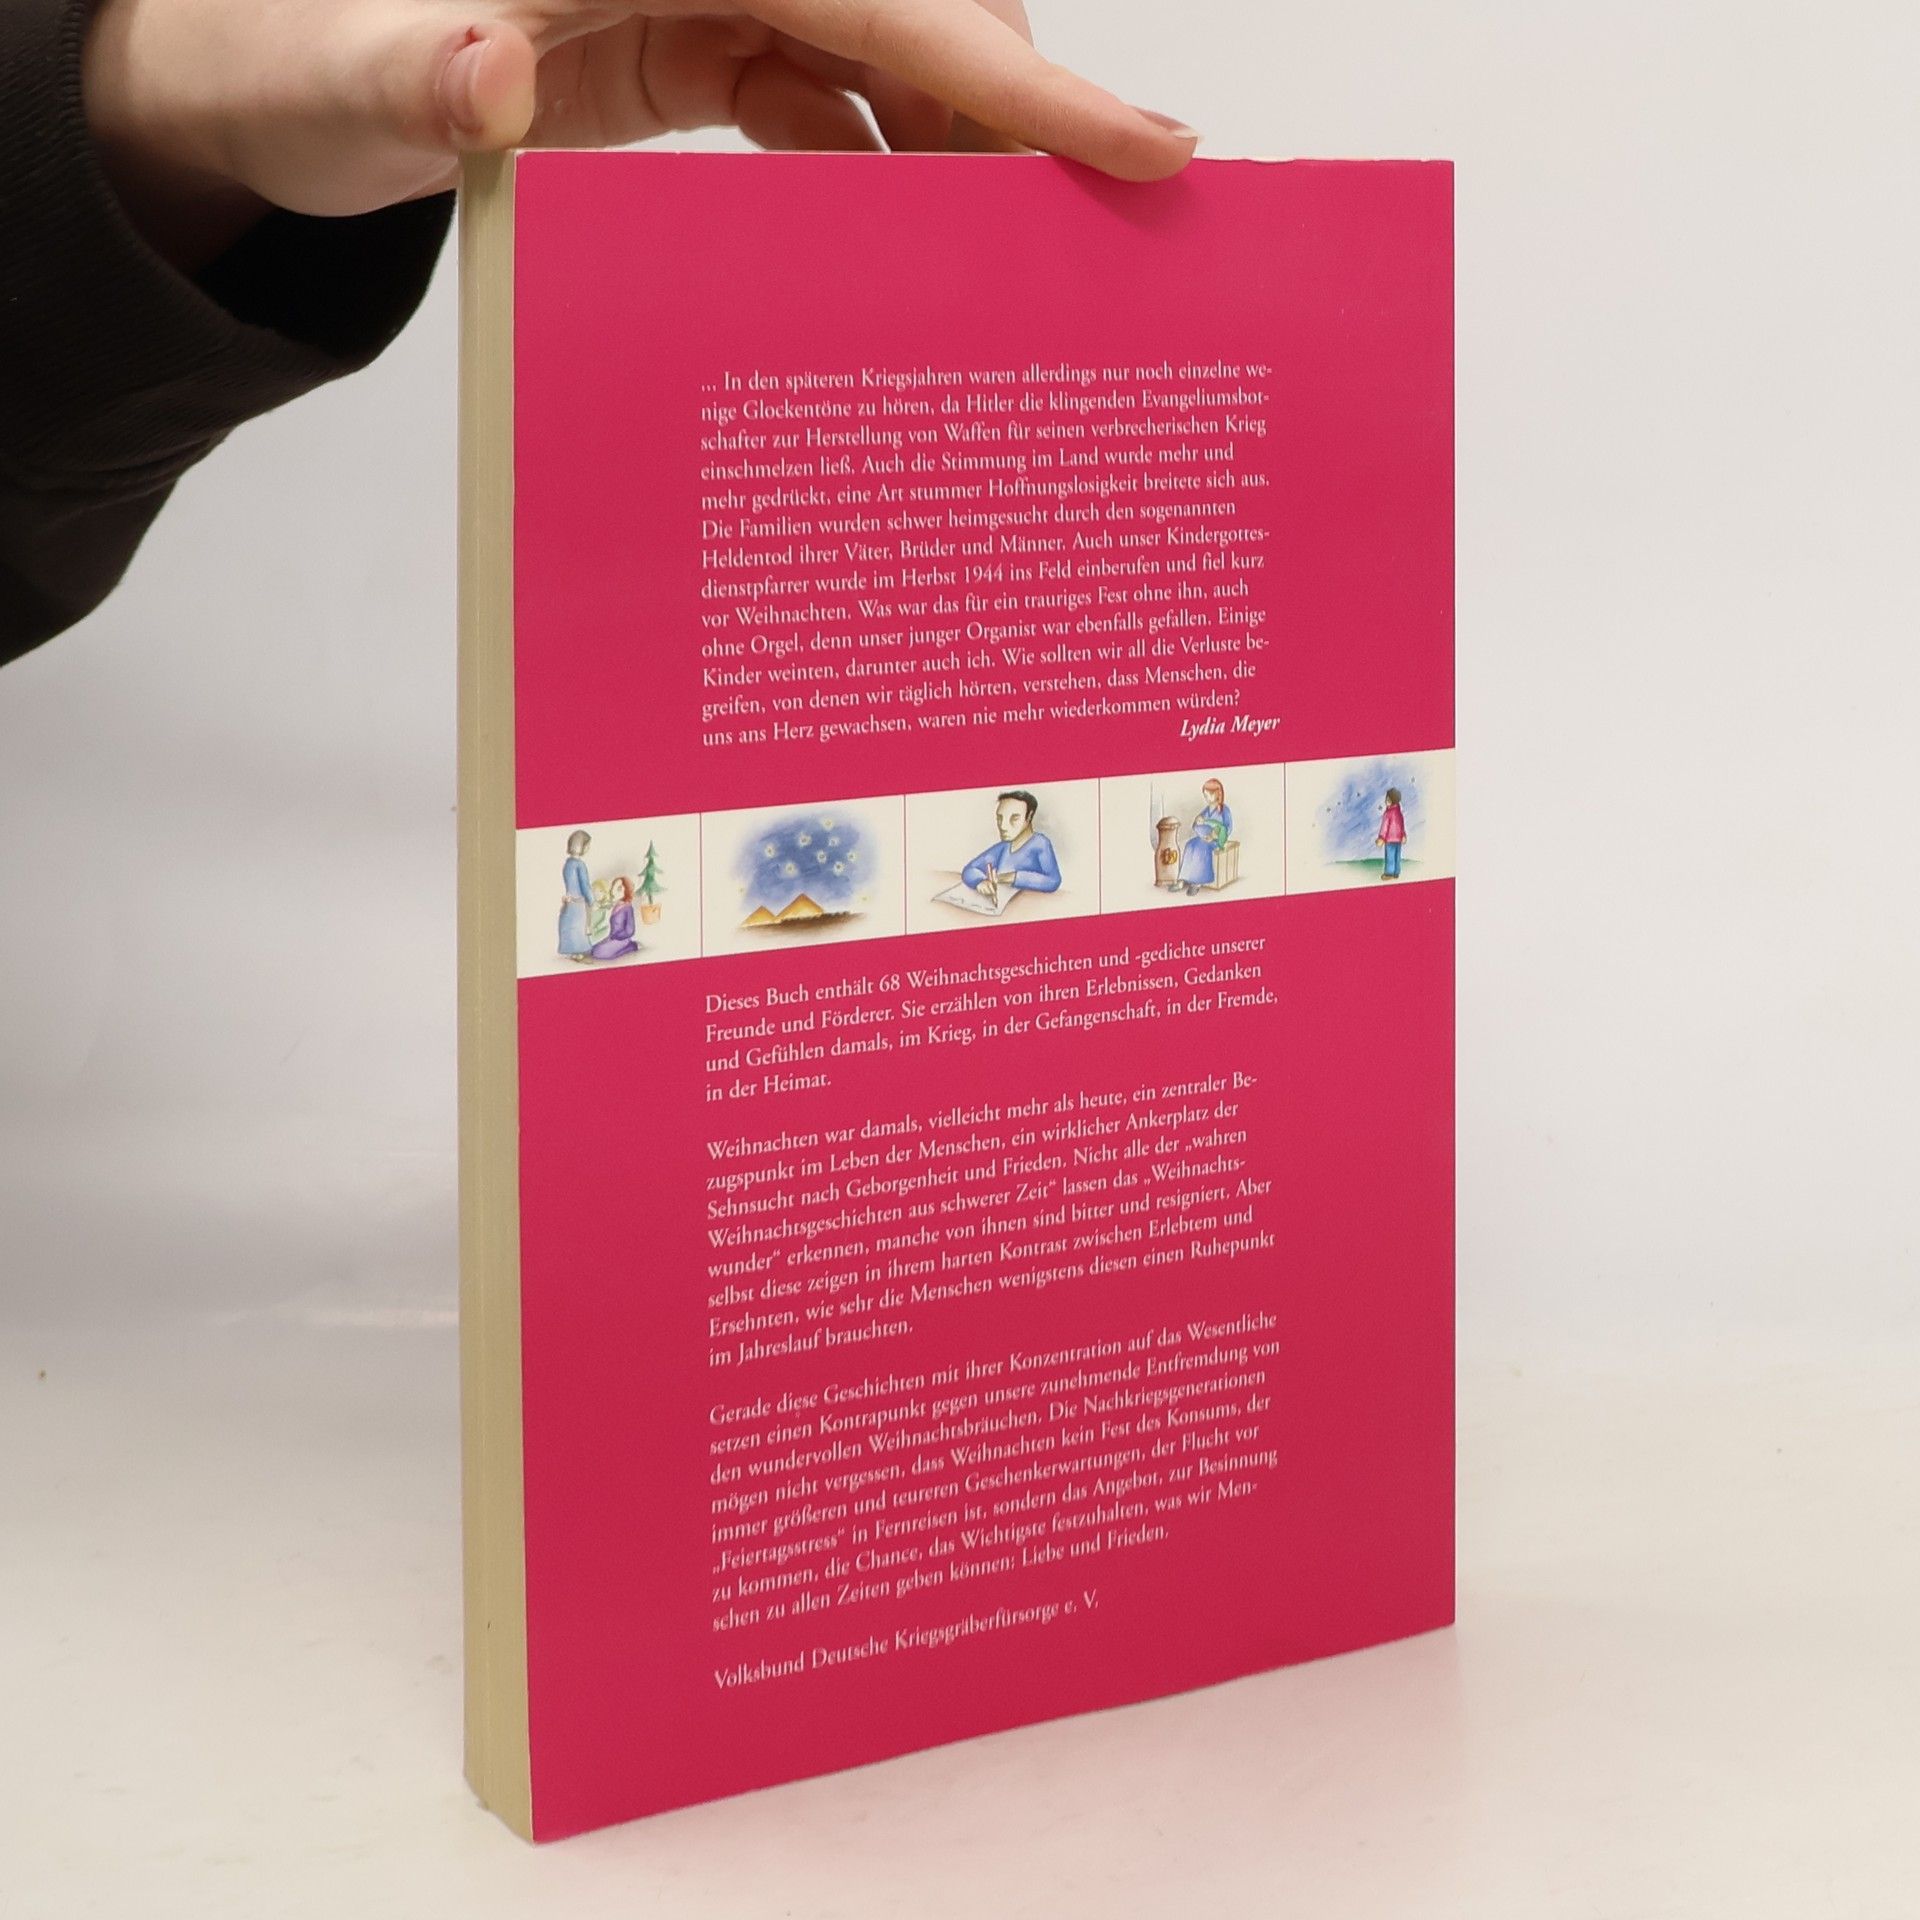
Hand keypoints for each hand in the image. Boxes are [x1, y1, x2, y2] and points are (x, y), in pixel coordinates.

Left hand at [83, 0, 1198, 267]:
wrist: (272, 69)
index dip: (1013, 69)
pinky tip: (903, 242)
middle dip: (1016, 113)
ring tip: (1019, 259)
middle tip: (1097, 236)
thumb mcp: (334, 74)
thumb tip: (477, 76)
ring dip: (960, 147)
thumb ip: (403, 77)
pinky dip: (881, 161)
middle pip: (914, 7)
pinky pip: (832, 89)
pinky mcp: (700, 37)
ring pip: (890, 49)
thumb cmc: (292, 51)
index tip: (1140, 142)